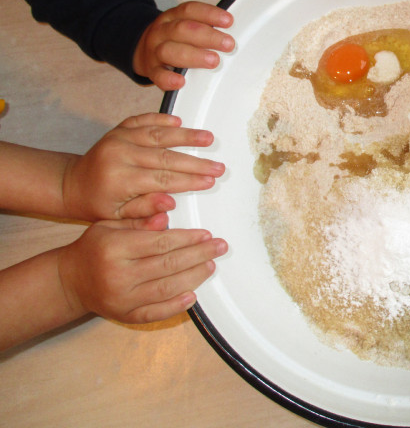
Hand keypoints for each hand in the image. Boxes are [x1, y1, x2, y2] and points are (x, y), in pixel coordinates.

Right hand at [57, 213, 227, 323]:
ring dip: (194, 277)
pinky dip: (176, 305)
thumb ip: (139, 219)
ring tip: (211, 265)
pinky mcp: (124, 315)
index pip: (160, 243)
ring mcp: (122, 298)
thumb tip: (167, 213)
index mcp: (115, 248)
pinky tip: (193, 295)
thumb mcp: (110, 225)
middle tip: (219, 247)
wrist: (70, 280)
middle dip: (199, 255)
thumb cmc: (95, 248)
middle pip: (168, 265)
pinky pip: (155, 312)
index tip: (206, 234)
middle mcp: (118, 275)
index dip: (187, 238)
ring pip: (166, 288)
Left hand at [62, 113, 224, 220]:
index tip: (210, 181)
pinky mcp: (119, 129)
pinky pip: (144, 120)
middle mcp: (119, 154)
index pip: (163, 179)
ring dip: (186, 136)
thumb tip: (170, 203)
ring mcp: (119, 138)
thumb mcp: (118, 217)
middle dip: (196, 162)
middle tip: (218, 166)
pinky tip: (179, 122)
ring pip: (159, 134)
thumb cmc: (98, 205)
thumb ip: (144, 211)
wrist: (73, 185)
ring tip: (208, 138)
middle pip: (166, 156)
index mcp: (119, 179)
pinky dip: (162, 119)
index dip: (189, 180)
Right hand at [133, 1, 234, 90]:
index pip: (189, 10)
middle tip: (228, 44)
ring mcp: (154, 51)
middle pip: (182, 30)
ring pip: (169, 50)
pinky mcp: (151, 70)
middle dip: (208, 36)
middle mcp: (161, 31)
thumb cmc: (173, 39)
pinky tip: (181, 81)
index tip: (228, 21)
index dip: (209, 14)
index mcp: (172, 17)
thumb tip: (231, 35)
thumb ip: (204, 29)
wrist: (141, 50)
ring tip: (214, 61)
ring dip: (194, 56)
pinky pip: (157, 75)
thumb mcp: (184, 27)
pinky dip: (168, 79)